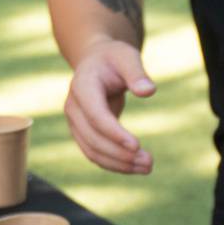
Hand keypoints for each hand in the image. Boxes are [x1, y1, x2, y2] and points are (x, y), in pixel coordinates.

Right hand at [63, 38, 154, 173]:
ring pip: (93, 152)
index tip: (136, 146)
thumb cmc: (114, 58)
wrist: (96, 62)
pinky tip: (136, 167)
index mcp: (82, 86)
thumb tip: (148, 91)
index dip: (114, 133)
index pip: (96, 116)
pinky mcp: (82, 133)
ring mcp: (75, 123)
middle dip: (120, 154)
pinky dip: (115, 164)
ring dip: (119, 164)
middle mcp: (73, 107)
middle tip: (150, 162)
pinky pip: (95, 154)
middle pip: (94, 138)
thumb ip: (137, 73)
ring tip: (147, 168)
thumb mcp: (127, 57)